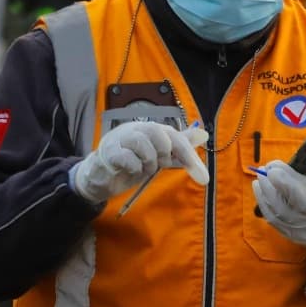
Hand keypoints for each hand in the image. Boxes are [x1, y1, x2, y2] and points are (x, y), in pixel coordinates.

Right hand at [70, 121, 209, 204]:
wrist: (101, 177)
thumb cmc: (132, 164)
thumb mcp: (160, 156)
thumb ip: (180, 146)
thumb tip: (204, 133)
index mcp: (150, 129)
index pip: (175, 136)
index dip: (189, 155)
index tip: (202, 177)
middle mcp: (134, 129)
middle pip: (158, 132)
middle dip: (165, 153)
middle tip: (160, 165)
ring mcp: (119, 139)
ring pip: (142, 143)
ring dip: (149, 161)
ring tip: (144, 169)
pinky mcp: (107, 152)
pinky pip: (126, 157)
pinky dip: (134, 167)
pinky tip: (131, 170)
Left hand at [251, 157, 305, 252]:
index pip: (304, 194)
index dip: (287, 181)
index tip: (275, 166)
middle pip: (285, 204)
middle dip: (272, 185)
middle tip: (266, 168)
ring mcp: (298, 228)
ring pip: (275, 211)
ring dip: (264, 192)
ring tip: (261, 175)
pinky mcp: (288, 233)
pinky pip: (272, 218)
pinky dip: (263, 203)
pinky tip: (260, 188)